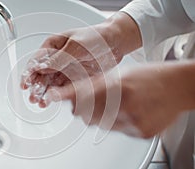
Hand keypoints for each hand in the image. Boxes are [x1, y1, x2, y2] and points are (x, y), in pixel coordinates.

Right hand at [20, 26, 118, 106]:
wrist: (115, 43)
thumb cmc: (95, 37)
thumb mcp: (75, 46)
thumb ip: (58, 58)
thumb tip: (42, 67)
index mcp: (53, 46)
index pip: (36, 61)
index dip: (29, 74)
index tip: (25, 84)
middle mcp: (57, 59)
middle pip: (42, 75)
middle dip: (36, 87)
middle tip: (33, 98)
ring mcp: (65, 69)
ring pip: (51, 84)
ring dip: (45, 93)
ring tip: (41, 103)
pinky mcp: (75, 78)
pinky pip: (63, 88)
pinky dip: (58, 95)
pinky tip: (53, 100)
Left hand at [44, 62, 194, 137]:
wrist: (177, 87)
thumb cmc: (150, 76)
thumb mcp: (121, 74)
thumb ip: (96, 84)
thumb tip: (75, 91)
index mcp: (119, 87)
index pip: (83, 94)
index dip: (65, 95)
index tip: (52, 96)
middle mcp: (125, 106)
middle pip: (87, 114)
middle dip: (82, 108)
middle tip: (87, 100)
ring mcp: (133, 122)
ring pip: (100, 125)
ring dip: (99, 116)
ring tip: (114, 104)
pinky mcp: (140, 133)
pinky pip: (116, 131)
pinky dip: (115, 122)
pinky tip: (127, 112)